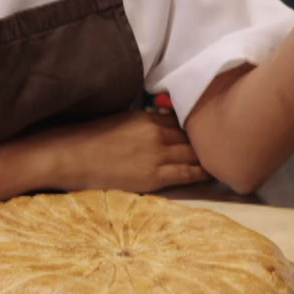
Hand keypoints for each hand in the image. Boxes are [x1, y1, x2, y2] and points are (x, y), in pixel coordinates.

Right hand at [37, 109, 210, 192]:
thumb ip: (142, 123)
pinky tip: (215, 173)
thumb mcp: (118, 121)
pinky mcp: (153, 176)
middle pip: (192, 136)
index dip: (196, 128)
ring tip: (226, 159)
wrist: (68, 156)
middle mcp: (156, 133)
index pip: (182, 121)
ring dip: (209, 155)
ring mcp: (156, 155)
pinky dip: (203, 172)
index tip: (209, 130)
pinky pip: (187, 173)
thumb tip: (160, 126)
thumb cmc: (87, 139)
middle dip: (207, 140)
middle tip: (226, 144)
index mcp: (146, 117)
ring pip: (194, 153)